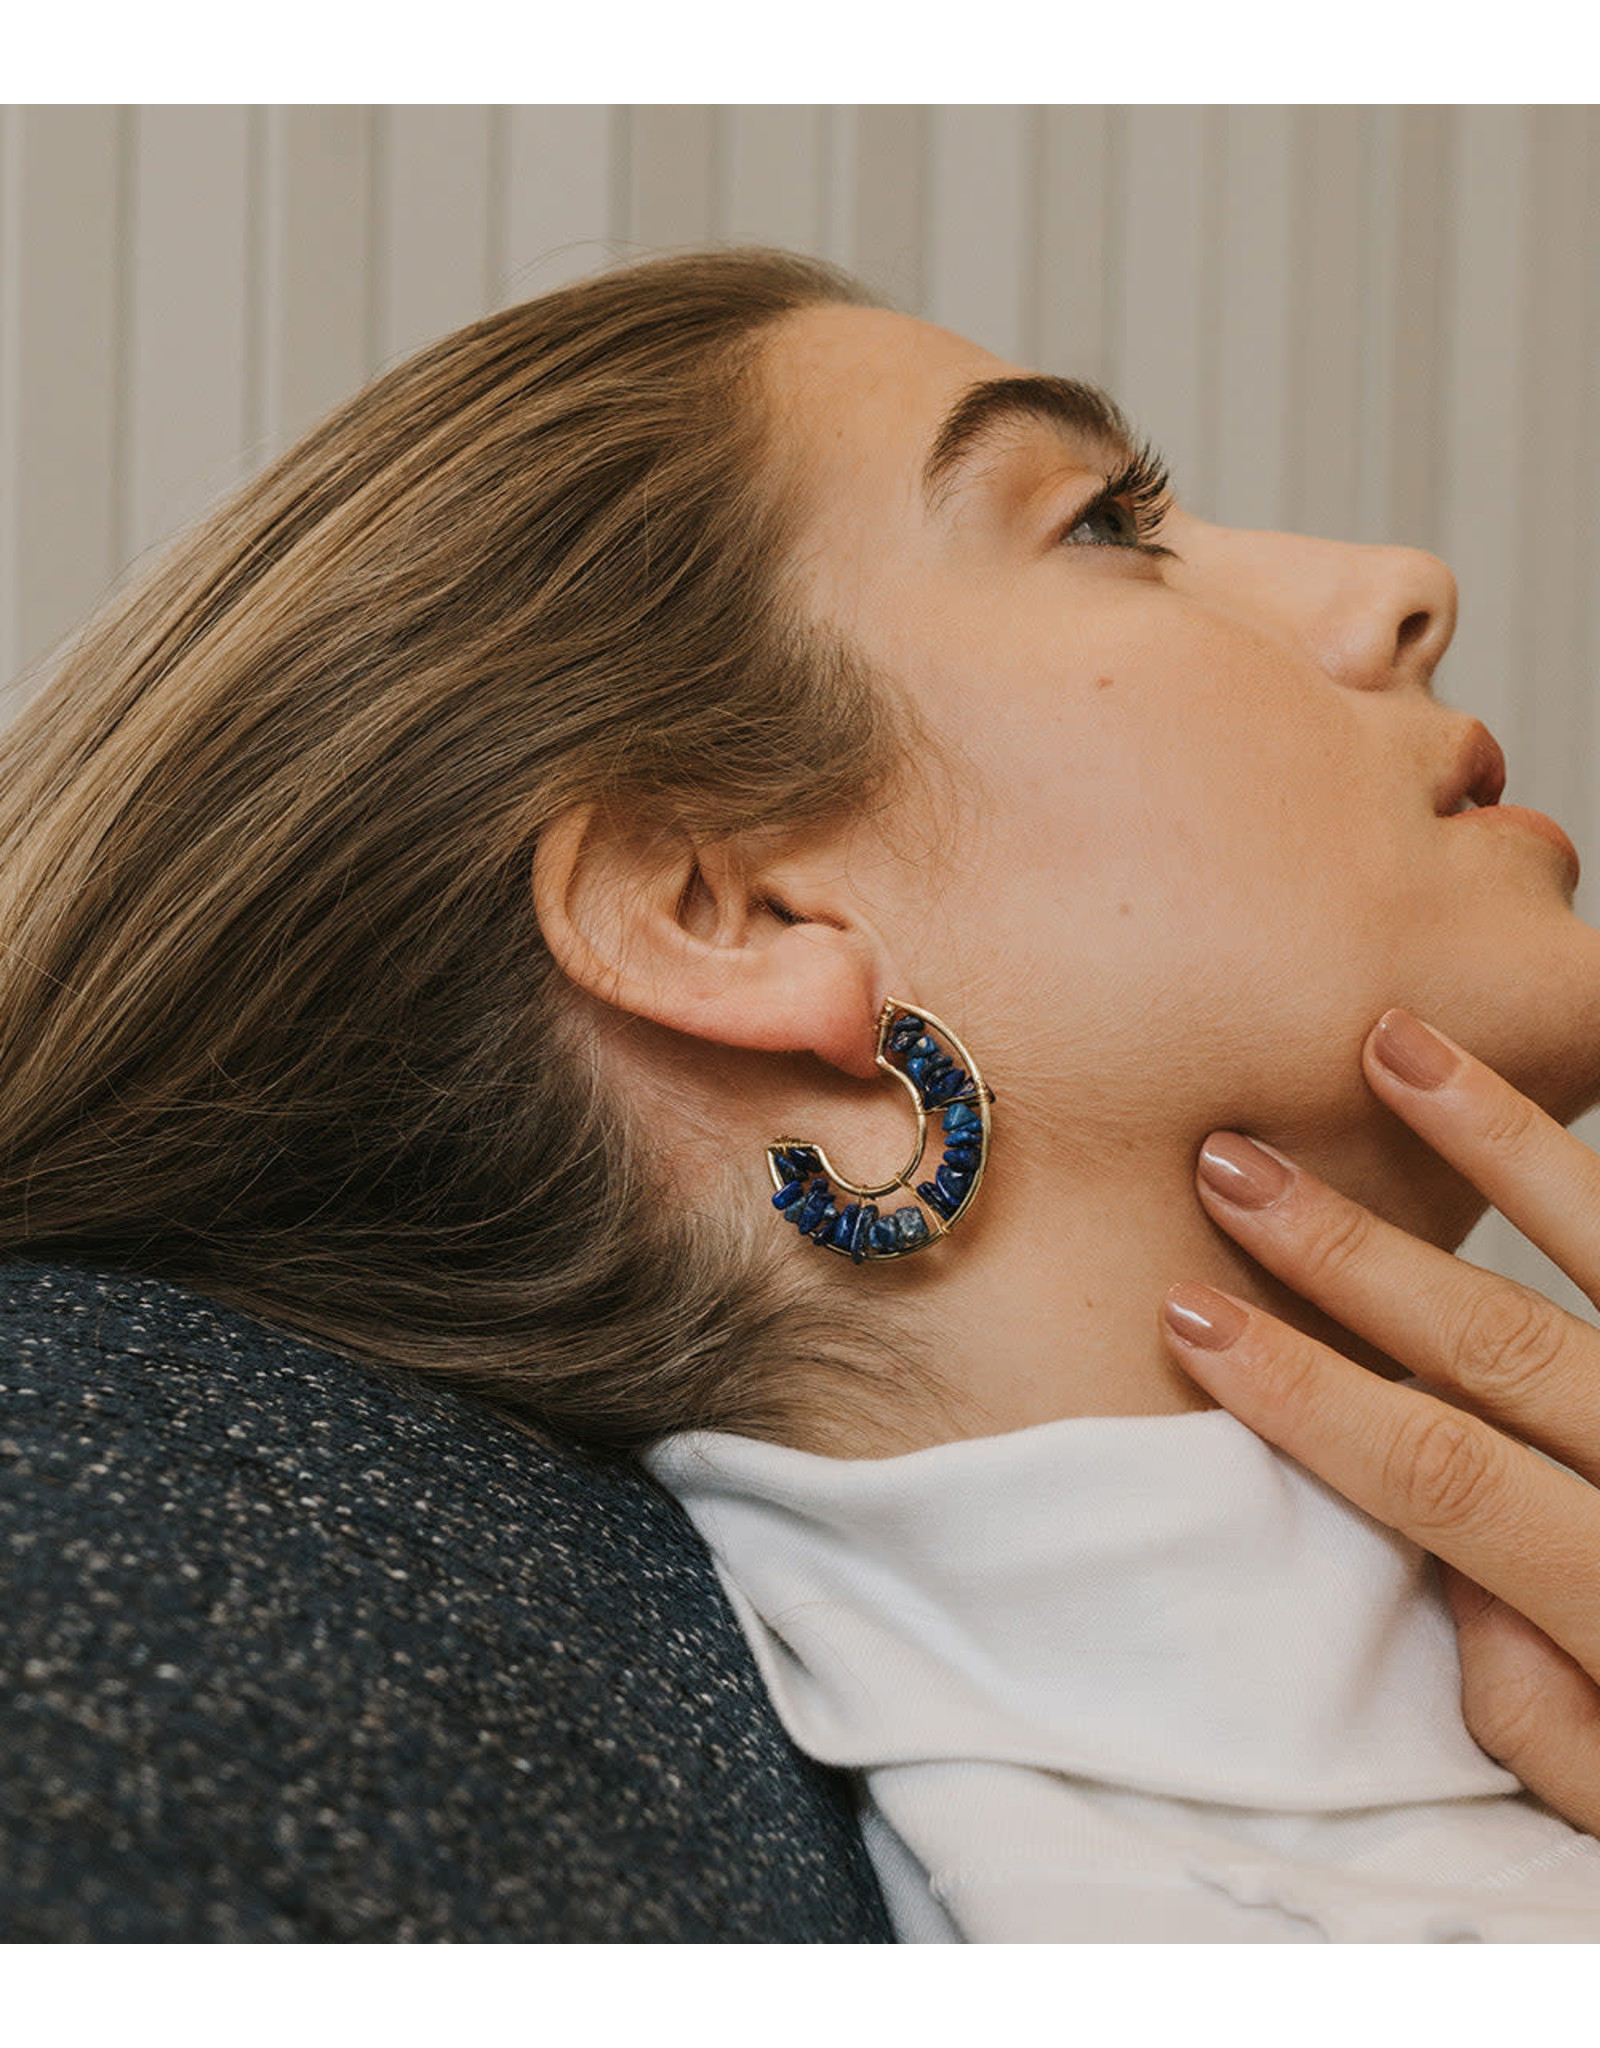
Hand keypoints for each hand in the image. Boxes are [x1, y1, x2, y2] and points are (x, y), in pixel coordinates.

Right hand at [1160, 1007, 1599, 1835]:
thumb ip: (1545, 1727)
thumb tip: (1452, 1587)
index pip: (1441, 1474)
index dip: (1304, 1391)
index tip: (1193, 1316)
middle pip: (1497, 1342)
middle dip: (1346, 1249)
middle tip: (1233, 1161)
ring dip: (1495, 1135)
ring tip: (1396, 1041)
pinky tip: (1579, 1057)